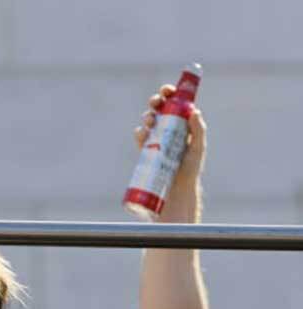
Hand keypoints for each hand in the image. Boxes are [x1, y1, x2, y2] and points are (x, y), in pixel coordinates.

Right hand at [133, 84, 207, 221]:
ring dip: (147, 115)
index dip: (171, 94)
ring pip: (148, 120)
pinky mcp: (146, 149)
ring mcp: (156, 138)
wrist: (177, 189)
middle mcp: (168, 128)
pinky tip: (142, 133)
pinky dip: (139, 132)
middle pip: (159, 108)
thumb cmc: (190, 168)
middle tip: (156, 102)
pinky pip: (140, 137)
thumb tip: (195, 111)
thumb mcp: (198, 147)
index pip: (176, 103)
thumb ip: (198, 129)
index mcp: (182, 123)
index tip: (167, 90)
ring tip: (150, 120)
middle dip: (155, 101)